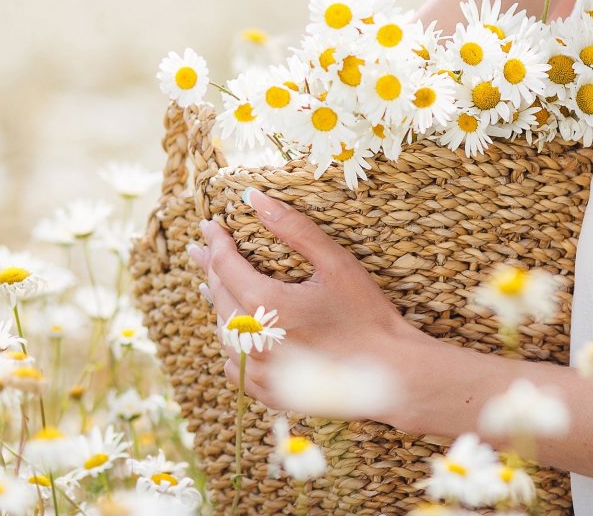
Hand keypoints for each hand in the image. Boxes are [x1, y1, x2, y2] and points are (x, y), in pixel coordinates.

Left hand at [188, 187, 419, 417]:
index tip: (210, 225)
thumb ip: (293, 228)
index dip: (216, 242)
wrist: (389, 371)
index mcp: (268, 307)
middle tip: (202, 248)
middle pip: (219, 298)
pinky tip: (238, 333)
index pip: (226, 267)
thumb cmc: (366, 313)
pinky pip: (234, 366)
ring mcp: (260, 373)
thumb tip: (255, 199)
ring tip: (214, 285)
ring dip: (221, 306)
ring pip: (224, 333)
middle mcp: (256, 343)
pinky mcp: (268, 393)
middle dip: (211, 269)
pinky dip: (233, 346)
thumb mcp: (334, 262)